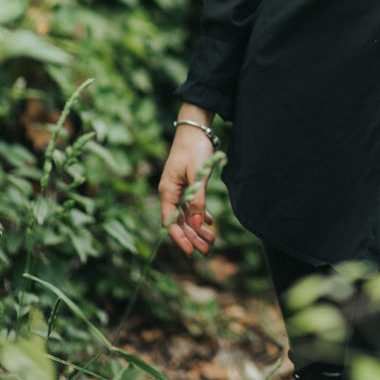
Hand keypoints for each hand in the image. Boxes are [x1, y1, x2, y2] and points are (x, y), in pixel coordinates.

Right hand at [158, 123, 216, 256]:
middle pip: (180, 221)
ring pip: (187, 215)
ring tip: (211, 240)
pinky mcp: (187, 183)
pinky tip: (209, 223)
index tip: (190, 252)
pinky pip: (191, 205)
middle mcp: (171, 192)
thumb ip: (198, 200)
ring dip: (198, 228)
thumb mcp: (197, 174)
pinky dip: (200, 214)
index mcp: (168, 191)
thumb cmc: (194, 148)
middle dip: (192, 237)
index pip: (170, 222)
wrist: (195, 127)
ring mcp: (179, 188)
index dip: (179, 238)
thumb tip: (197, 226)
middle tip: (207, 251)